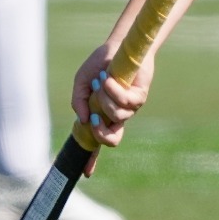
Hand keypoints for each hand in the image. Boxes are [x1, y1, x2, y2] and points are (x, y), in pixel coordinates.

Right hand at [70, 41, 152, 164]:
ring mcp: (129, 108)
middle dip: (100, 133)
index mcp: (101, 115)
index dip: (91, 159)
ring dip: (105, 99)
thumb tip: (82, 120)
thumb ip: (78, 102)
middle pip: (112, 140)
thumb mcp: (81, 83)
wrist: (117, 46)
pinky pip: (127, 102)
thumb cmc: (100, 65)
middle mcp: (116, 115)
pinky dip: (114, 90)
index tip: (86, 173)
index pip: (97, 141)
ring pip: (116, 117)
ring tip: (103, 81)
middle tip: (93, 117)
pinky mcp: (140, 97)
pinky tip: (109, 78)